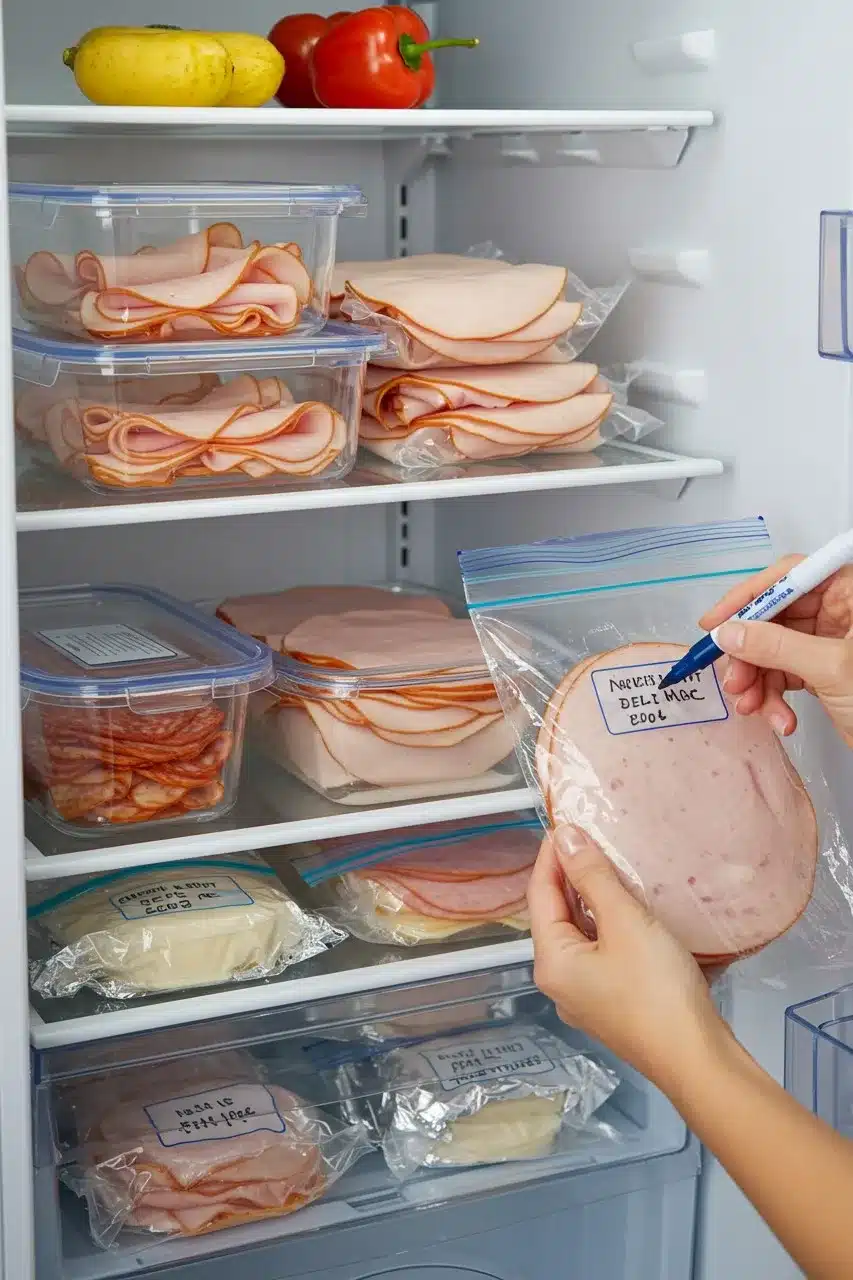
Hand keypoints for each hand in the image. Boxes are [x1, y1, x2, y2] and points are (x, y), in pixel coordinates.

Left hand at [528, 825, 726, 1091]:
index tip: (568, 821)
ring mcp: (586, 998)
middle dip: (572, 876)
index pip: (540, 894)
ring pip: (581, 935)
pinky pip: (601, 953)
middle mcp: (559, 982)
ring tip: (613, 866)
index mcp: (551, 962)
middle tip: (593, 838)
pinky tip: (632, 910)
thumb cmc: (658, 990)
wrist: (698, 1060)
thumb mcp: (626, 922)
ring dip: (594, 901)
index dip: (552, 855)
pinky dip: (610, 926)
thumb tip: (564, 836)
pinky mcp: (613, 1005)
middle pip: (556, 915)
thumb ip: (593, 876)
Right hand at [700, 557, 852, 745]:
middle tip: (733, 678)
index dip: (748, 596)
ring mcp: (831, 642)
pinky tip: (780, 718)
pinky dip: (774, 698)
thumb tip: (729, 632)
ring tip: (752, 706)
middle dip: (749, 652)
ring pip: (774, 650)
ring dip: (757, 681)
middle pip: (775, 618)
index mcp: (850, 593)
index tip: (716, 621)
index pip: (788, 576)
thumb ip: (777, 646)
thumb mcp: (831, 668)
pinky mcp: (825, 671)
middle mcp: (841, 611)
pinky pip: (785, 675)